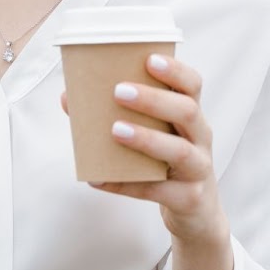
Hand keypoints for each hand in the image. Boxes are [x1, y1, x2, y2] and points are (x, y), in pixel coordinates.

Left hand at [59, 52, 228, 246]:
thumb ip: (120, 115)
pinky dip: (125, 185)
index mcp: (191, 116)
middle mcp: (200, 138)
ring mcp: (198, 168)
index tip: (150, 59)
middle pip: (187, 111)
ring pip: (179, 150)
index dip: (175, 71)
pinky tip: (98, 179)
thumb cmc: (166, 161)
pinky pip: (157, 190)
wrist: (195, 210)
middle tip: (119, 91)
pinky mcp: (188, 198)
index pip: (192, 85)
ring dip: (146, 138)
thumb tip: (68, 98)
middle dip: (153, 100)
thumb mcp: (154, 134)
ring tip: (115, 130)